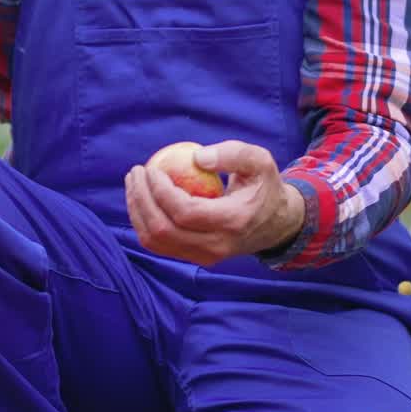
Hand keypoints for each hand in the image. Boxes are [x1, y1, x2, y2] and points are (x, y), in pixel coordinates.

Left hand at [125, 140, 304, 265]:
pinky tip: (142, 199)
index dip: (161, 192)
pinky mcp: (195, 258)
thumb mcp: (260, 161)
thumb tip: (197, 158)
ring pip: (156, 241)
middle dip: (141, 199)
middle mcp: (216, 246)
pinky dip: (144, 222)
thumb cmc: (264, 186)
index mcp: (233, 222)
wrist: (276, 224)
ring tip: (134, 183)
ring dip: (137, 211)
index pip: (185, 213)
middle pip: (163, 230)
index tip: (152, 168)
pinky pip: (160, 244)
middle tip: (136, 171)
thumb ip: (233, 154)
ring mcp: (204, 256)